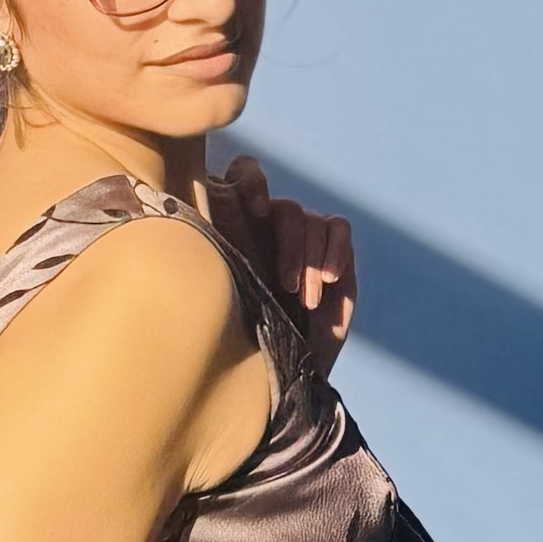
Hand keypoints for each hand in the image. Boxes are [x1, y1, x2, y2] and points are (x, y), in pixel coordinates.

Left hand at [212, 158, 354, 359]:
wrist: (280, 367)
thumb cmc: (237, 334)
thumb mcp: (220, 292)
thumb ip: (213, 250)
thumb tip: (205, 209)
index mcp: (233, 223)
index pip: (244, 174)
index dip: (253, 183)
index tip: (259, 211)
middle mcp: (268, 223)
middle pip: (285, 208)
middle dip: (290, 248)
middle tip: (286, 287)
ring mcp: (301, 233)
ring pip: (310, 220)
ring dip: (311, 261)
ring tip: (306, 300)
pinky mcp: (332, 246)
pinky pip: (337, 227)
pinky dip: (335, 250)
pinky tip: (329, 279)